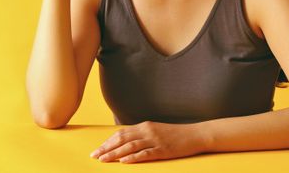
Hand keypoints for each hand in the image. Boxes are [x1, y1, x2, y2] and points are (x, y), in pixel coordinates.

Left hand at [89, 120, 206, 163]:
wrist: (194, 134)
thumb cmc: (175, 135)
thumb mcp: (156, 131)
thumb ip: (142, 135)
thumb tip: (126, 142)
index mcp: (144, 126)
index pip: (121, 133)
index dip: (107, 142)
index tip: (97, 149)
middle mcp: (147, 131)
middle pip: (122, 139)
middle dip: (106, 148)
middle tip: (94, 155)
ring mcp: (155, 140)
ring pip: (130, 146)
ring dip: (115, 153)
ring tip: (104, 159)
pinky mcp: (163, 150)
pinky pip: (145, 154)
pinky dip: (133, 157)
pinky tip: (124, 161)